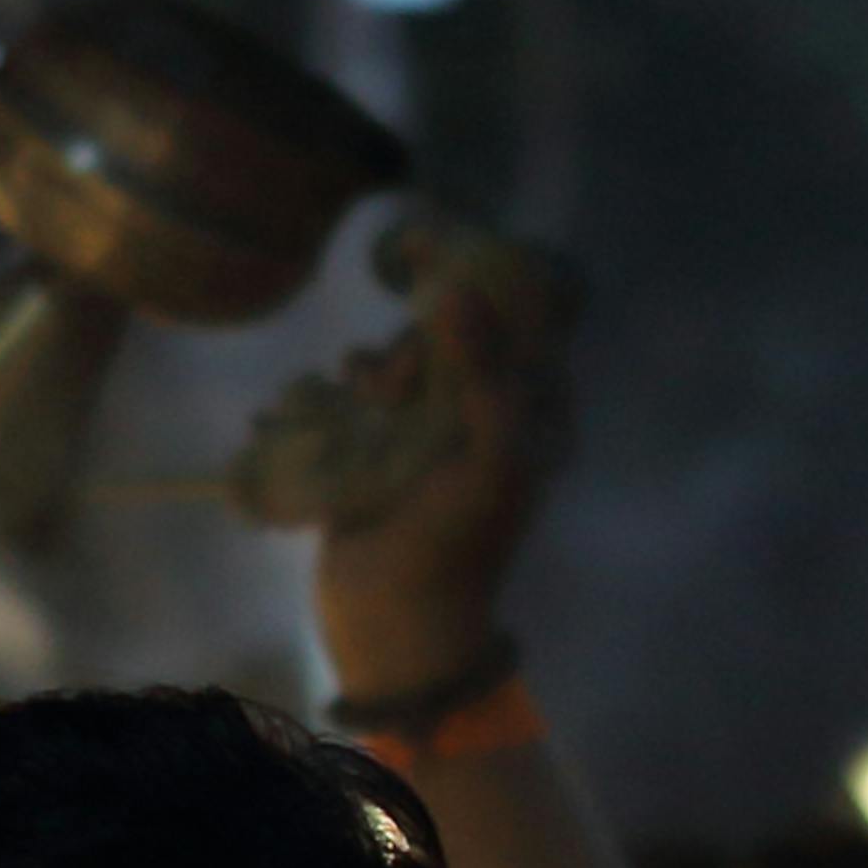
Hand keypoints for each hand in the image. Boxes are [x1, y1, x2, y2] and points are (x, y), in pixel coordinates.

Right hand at [304, 223, 570, 705]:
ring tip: (372, 403)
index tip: (438, 248)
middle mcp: (487, 411)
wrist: (395, 620)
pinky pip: (366, 389)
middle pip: (457, 330)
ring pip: (408, 356)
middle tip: (401, 371)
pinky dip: (351, 385)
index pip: (523, 319)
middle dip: (424, 332)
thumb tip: (455, 290)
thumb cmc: (456, 545)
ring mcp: (432, 427)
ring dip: (384, 364)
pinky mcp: (382, 444)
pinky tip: (337, 397)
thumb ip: (484, 372)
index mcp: (530, 410)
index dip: (488, 274)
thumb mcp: (491, 457)